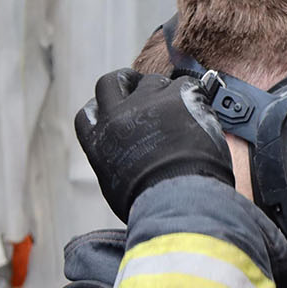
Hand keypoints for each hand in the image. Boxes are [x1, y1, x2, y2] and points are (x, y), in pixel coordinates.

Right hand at [73, 69, 232, 219]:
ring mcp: (146, 103)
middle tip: (138, 88)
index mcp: (98, 141)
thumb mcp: (117, 188)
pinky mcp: (176, 96)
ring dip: (162, 92)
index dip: (100, 109)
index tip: (112, 110)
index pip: (87, 114)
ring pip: (150, 82)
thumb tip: (125, 161)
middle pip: (109, 83)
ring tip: (179, 112)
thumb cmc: (152, 205)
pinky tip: (199, 113)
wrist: (178, 200)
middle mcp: (116, 116)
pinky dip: (191, 96)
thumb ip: (116, 164)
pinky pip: (184, 85)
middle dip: (123, 82)